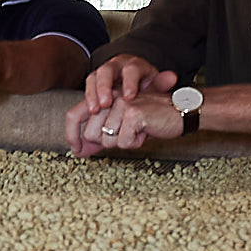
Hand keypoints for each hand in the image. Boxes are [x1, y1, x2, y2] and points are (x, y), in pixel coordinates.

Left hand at [67, 89, 184, 157]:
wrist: (179, 112)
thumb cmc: (150, 120)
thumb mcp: (121, 127)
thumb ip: (99, 137)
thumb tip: (77, 152)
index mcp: (103, 97)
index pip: (73, 115)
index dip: (71, 135)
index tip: (76, 151)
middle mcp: (109, 97)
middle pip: (90, 134)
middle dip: (108, 142)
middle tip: (127, 132)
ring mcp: (120, 104)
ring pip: (107, 140)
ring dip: (124, 142)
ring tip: (138, 130)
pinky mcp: (132, 113)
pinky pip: (124, 142)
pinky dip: (135, 143)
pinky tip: (145, 131)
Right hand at [77, 54, 175, 117]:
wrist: (134, 87)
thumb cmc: (145, 86)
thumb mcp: (155, 86)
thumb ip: (162, 83)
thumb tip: (171, 77)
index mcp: (133, 65)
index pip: (131, 70)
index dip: (129, 83)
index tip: (129, 98)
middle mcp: (115, 66)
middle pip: (106, 71)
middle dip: (104, 87)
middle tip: (105, 104)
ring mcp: (102, 75)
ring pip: (93, 78)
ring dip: (92, 95)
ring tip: (94, 110)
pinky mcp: (93, 85)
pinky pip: (87, 90)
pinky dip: (87, 101)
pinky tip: (90, 111)